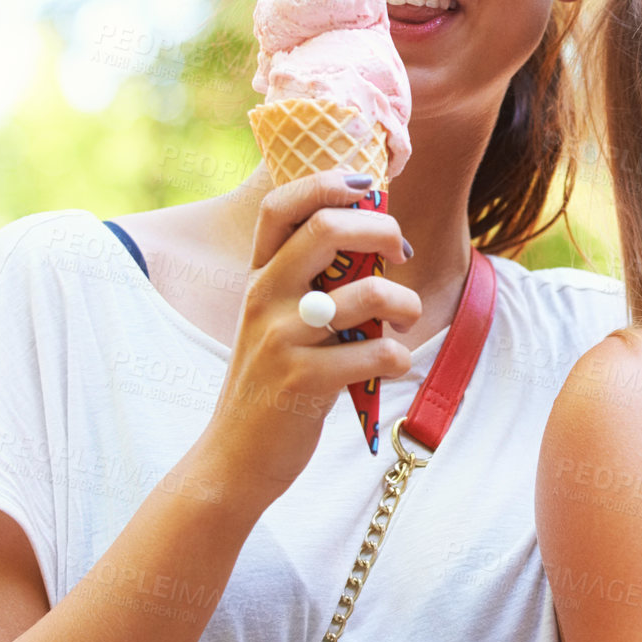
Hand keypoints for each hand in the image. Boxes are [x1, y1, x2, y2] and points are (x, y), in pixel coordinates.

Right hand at [203, 171, 420, 501]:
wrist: (234, 459)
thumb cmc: (274, 382)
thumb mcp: (278, 322)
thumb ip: (312, 282)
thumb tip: (379, 238)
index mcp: (258, 276)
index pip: (280, 205)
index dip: (326, 183)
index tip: (367, 188)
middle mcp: (263, 298)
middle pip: (327, 229)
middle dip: (383, 230)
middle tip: (401, 254)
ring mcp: (280, 339)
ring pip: (366, 293)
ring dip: (405, 303)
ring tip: (407, 321)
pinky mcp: (302, 382)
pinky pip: (375, 352)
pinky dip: (400, 356)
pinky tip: (395, 364)